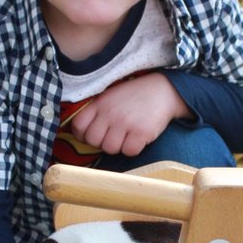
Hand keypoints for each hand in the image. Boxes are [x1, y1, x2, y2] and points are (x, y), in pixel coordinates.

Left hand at [71, 73, 192, 156]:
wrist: (163, 90)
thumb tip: (83, 134)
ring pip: (110, 149)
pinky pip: (129, 151)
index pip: (78, 126)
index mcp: (100, 103)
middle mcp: (110, 113)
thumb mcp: (110, 96)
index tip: (95, 135)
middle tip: (114, 136)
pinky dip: (133, 149)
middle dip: (101, 143)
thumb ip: (96, 111)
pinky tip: (138, 138)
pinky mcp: (141, 132)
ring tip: (127, 136)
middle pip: (93, 141)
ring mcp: (125, 122)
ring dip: (118, 147)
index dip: (83, 135)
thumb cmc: (134, 96)